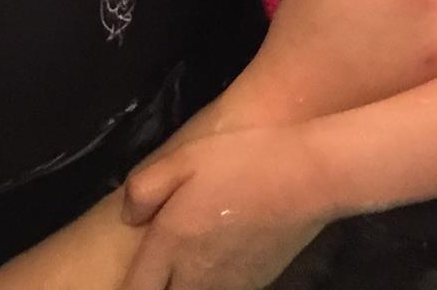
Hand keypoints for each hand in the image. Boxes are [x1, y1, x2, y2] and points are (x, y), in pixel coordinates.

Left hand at [119, 127, 328, 289]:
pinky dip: (215, 281)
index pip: (137, 289)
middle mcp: (196, 275)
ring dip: (187, 283)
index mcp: (171, 244)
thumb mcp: (183, 159)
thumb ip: (144, 190)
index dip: (130, 286)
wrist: (308, 177)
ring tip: (191, 257)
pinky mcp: (258, 282)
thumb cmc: (241, 160)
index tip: (132, 275)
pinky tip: (223, 254)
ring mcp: (230, 284)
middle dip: (158, 286)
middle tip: (157, 267)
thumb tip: (128, 217)